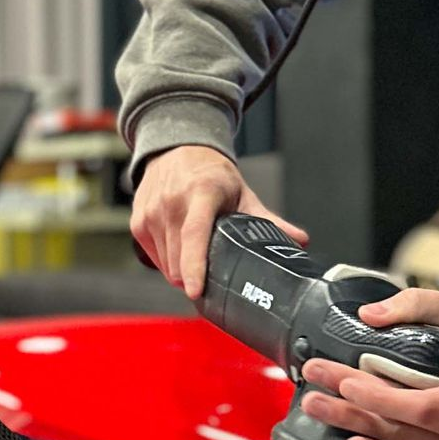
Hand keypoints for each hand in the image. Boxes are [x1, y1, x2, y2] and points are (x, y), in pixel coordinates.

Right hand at [131, 146, 308, 301]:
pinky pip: (154, 256)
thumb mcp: (242, 193)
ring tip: (196, 256)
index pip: (194, 235)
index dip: (195, 267)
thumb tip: (300, 240)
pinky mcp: (138, 220)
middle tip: (212, 276)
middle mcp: (172, 201)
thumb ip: (269, 220)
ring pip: (166, 263)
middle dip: (195, 277)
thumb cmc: (211, 174)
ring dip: (181, 271)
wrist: (176, 148)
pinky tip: (180, 249)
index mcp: (202, 193)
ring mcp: (151, 211)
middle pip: (179, 259)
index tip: (196, 291)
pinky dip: (168, 261)